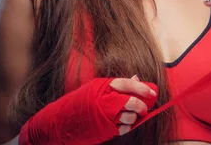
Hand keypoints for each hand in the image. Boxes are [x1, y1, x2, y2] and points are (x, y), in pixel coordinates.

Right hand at [19, 75, 157, 144]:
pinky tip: (125, 125)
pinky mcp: (104, 130)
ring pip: (128, 116)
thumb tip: (136, 79)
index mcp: (101, 86)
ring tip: (134, 116)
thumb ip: (116, 86)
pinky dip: (127, 127)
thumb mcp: (95, 89)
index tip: (152, 92)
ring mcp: (103, 116)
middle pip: (130, 101)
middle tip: (146, 107)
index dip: (141, 88)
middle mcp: (103, 100)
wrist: (58, 122)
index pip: (126, 84)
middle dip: (141, 105)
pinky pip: (122, 129)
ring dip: (134, 117)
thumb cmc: (78, 103)